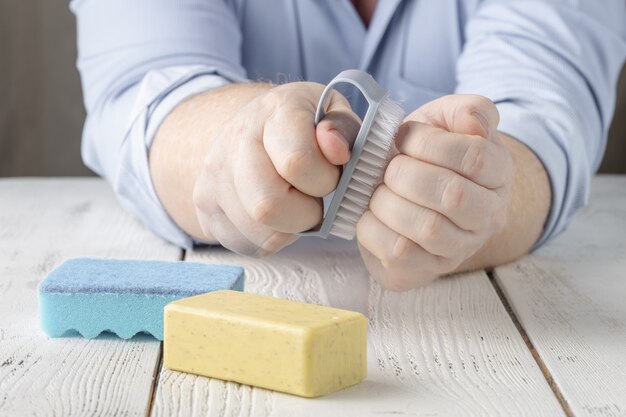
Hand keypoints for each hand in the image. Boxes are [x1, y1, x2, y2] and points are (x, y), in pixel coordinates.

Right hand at [192, 82, 359, 255]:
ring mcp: (214, 174)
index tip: (330, 175)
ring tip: (295, 203)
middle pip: (267, 206)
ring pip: (256, 231)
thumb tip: (337, 151)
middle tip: (314, 199)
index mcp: (275, 112)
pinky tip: (276, 216)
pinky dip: (268, 239)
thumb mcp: (333, 112)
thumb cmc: (304, 125)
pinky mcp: (204, 205)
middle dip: (305, 214)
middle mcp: (235, 140)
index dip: (324, 180)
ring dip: (288, 229)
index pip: (297, 162)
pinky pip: (243, 243)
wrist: (253, 126)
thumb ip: (343, 129)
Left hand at [356, 95, 513, 290]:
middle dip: (406, 174)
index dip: (429, 144)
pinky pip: (398, 253)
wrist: (407, 197)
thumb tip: (475, 124)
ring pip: (427, 228)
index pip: (475, 158)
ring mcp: (459, 249)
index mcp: (499, 174)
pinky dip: (373, 227)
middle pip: (453, 195)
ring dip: (388, 201)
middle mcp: (488, 216)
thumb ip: (467, 110)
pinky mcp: (425, 270)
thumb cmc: (427, 154)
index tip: (403, 136)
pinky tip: (370, 213)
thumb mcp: (446, 120)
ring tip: (377, 190)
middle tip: (387, 167)